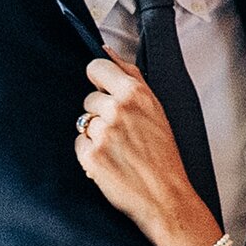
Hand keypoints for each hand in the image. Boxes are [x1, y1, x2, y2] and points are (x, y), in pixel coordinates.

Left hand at [75, 55, 208, 245]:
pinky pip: (79, 145)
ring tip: (118, 150)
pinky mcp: (91, 156)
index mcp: (135, 94)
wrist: (166, 197)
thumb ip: (129, 75)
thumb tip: (105, 49)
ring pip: (83, 123)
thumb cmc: (163, 154)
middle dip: (100, 114)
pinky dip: (90, 154)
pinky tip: (110, 162)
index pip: (95, 67)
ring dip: (95, 135)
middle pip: (88, 99)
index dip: (98, 81)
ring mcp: (102, 133)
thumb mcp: (155, 108)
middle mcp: (117, 110)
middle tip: (122, 134)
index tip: (105, 93)